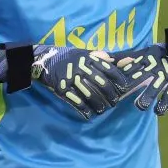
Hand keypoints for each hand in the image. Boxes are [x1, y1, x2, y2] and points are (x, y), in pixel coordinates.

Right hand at [0, 45, 131, 119]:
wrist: (43, 60)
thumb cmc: (67, 57)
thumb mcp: (83, 53)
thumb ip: (100, 57)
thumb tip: (118, 60)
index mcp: (89, 58)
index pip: (108, 69)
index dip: (118, 80)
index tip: (124, 88)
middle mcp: (82, 68)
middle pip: (101, 84)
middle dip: (111, 95)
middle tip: (115, 102)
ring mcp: (72, 79)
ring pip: (90, 94)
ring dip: (99, 104)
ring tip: (103, 110)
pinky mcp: (62, 88)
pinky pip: (76, 101)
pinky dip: (84, 109)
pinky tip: (89, 114)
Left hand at [115, 23, 167, 115]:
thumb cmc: (162, 53)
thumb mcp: (144, 52)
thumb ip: (125, 58)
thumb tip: (104, 59)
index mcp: (146, 59)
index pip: (131, 68)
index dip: (121, 77)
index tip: (111, 86)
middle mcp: (156, 66)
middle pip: (142, 77)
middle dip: (131, 87)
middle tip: (119, 98)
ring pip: (156, 86)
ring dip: (148, 96)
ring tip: (140, 106)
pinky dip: (165, 104)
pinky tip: (158, 112)